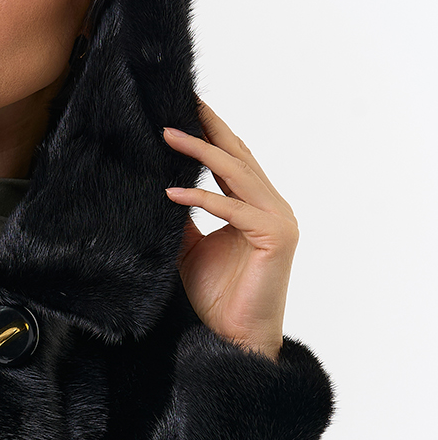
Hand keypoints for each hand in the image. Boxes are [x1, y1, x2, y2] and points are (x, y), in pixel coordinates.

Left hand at [163, 99, 299, 360]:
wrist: (235, 338)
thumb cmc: (218, 297)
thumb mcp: (189, 248)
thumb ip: (182, 217)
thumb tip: (160, 186)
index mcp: (255, 205)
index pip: (232, 159)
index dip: (211, 132)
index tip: (185, 107)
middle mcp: (272, 205)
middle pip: (238, 156)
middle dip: (208, 127)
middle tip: (181, 101)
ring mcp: (278, 219)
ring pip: (236, 174)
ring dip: (200, 151)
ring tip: (167, 134)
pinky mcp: (276, 236)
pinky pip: (233, 209)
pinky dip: (202, 198)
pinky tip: (172, 192)